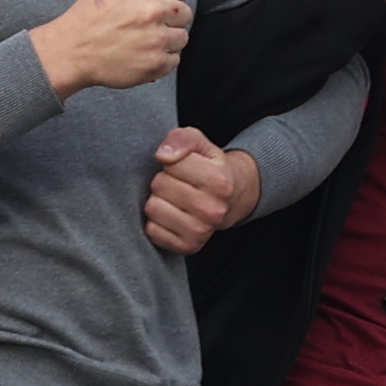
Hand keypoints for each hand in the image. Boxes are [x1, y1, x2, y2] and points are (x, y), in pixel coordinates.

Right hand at [31, 0, 196, 96]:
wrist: (72, 50)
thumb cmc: (90, 16)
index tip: (158, 3)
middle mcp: (154, 11)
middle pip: (185, 13)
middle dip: (168, 18)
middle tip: (144, 24)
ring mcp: (157, 39)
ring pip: (182, 37)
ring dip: (166, 40)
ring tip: (141, 40)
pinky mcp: (156, 63)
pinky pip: (174, 59)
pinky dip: (160, 59)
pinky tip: (140, 53)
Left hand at [141, 125, 262, 255]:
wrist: (233, 197)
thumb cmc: (211, 168)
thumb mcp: (201, 143)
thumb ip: (182, 138)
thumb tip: (163, 155)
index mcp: (219, 181)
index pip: (169, 163)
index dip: (172, 162)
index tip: (184, 167)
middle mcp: (212, 210)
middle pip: (159, 186)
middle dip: (164, 180)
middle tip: (179, 183)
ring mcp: (201, 231)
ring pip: (152, 208)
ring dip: (159, 201)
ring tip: (175, 199)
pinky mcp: (188, 247)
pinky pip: (152, 230)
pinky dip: (158, 222)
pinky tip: (173, 215)